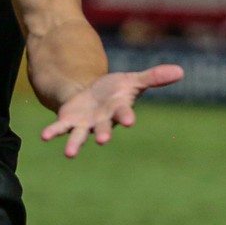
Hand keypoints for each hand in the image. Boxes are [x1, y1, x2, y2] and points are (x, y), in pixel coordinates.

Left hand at [41, 64, 183, 158]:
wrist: (92, 95)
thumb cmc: (116, 91)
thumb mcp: (133, 81)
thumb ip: (154, 77)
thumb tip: (180, 70)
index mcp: (118, 109)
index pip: (123, 113)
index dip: (125, 116)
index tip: (129, 121)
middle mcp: (102, 120)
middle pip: (103, 128)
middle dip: (104, 133)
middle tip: (104, 140)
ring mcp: (85, 123)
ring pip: (80, 135)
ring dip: (76, 143)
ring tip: (70, 154)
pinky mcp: (69, 121)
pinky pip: (60, 128)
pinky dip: (53, 132)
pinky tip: (45, 137)